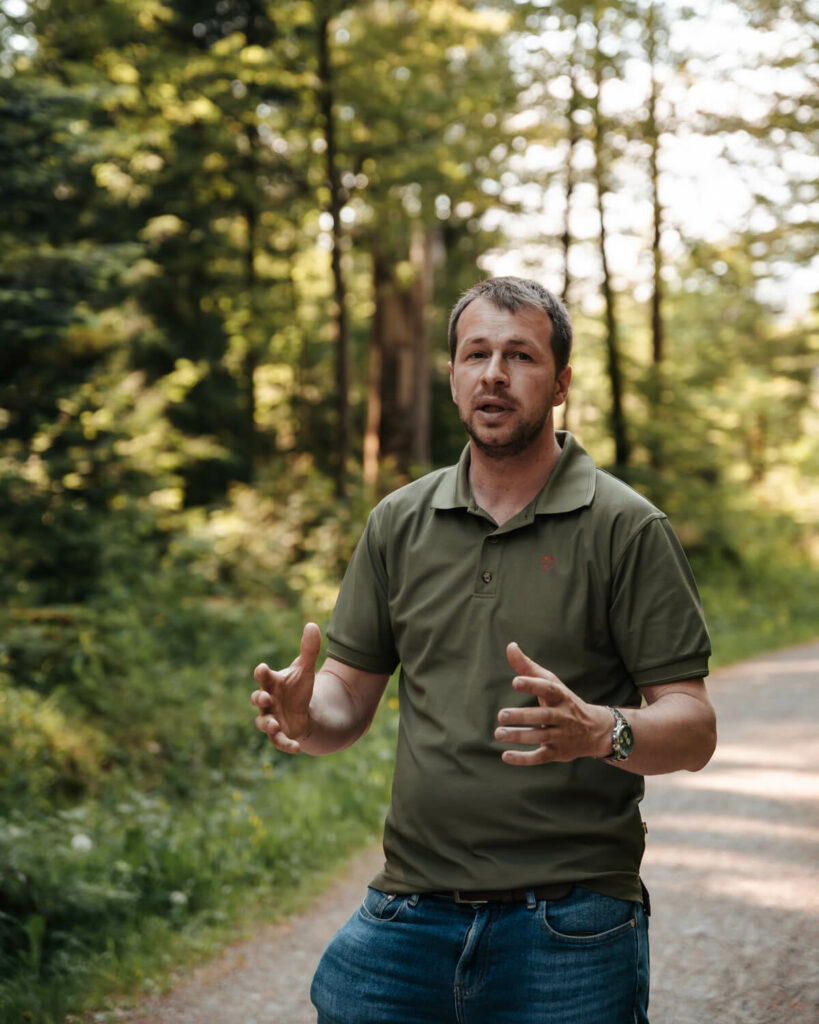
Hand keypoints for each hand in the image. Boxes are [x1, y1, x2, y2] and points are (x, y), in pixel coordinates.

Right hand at [252, 623, 320, 753]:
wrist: (303, 710)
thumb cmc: (298, 688)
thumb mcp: (305, 669)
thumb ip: (308, 649)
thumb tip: (312, 625)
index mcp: (271, 683)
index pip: (262, 677)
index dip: (261, 673)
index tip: (263, 668)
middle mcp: (267, 701)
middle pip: (258, 699)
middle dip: (260, 698)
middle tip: (264, 698)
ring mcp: (271, 718)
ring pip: (263, 722)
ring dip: (267, 724)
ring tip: (274, 725)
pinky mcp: (279, 733)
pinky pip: (278, 741)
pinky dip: (285, 744)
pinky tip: (296, 748)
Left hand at [494, 642, 611, 765]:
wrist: (595, 731)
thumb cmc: (564, 701)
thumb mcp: (550, 683)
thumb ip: (528, 667)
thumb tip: (510, 646)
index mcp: (560, 696)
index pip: (547, 689)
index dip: (532, 685)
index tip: (515, 681)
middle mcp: (562, 716)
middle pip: (543, 716)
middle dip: (522, 716)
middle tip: (501, 715)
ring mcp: (560, 736)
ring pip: (540, 737)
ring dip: (519, 736)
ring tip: (498, 733)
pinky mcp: (556, 753)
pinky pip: (540, 757)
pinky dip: (524, 758)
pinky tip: (505, 756)